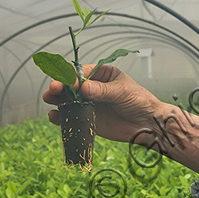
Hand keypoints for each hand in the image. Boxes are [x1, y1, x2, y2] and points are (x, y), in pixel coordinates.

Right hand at [41, 64, 198, 172]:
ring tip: (49, 100)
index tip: (67, 84)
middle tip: (53, 90)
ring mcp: (88, 103)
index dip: (71, 77)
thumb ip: (103, 91)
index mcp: (101, 74)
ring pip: (66, 100)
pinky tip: (55, 117)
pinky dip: (61, 117)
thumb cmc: (140, 101)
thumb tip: (84, 89)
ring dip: (56, 99)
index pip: (81, 72)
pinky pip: (70, 117)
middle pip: (70, 85)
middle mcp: (91, 87)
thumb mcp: (123, 92)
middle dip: (59, 86)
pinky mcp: (87, 119)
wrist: (148, 124)